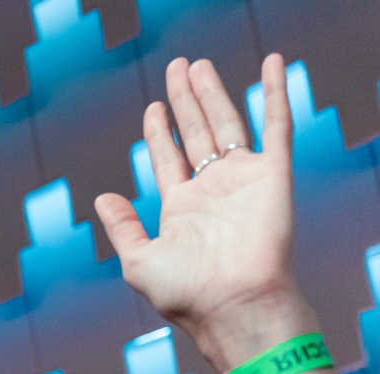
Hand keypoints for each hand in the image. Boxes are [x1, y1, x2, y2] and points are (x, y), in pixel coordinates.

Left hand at [96, 55, 314, 372]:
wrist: (236, 305)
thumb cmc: (187, 294)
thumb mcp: (139, 261)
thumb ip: (123, 227)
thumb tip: (102, 198)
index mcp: (182, 209)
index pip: (169, 158)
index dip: (160, 131)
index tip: (154, 107)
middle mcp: (213, 191)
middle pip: (196, 133)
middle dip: (185, 101)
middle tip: (178, 68)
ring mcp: (244, 180)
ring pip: (227, 123)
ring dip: (213, 93)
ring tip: (198, 65)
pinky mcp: (273, 175)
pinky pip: (277, 125)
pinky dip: (275, 92)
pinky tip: (272, 63)